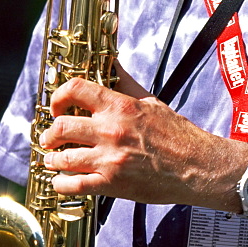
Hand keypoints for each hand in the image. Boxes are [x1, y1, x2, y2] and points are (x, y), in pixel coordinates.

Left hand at [39, 63, 245, 207]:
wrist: (197, 166)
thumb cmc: (177, 134)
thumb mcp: (151, 101)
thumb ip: (126, 82)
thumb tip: (111, 61)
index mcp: (120, 106)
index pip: (75, 90)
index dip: (58, 97)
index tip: (57, 107)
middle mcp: (111, 130)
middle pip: (61, 127)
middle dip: (50, 134)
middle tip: (50, 139)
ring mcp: (109, 159)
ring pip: (62, 157)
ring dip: (52, 159)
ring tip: (54, 160)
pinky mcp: (112, 184)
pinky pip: (73, 185)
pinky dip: (61, 184)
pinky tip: (61, 181)